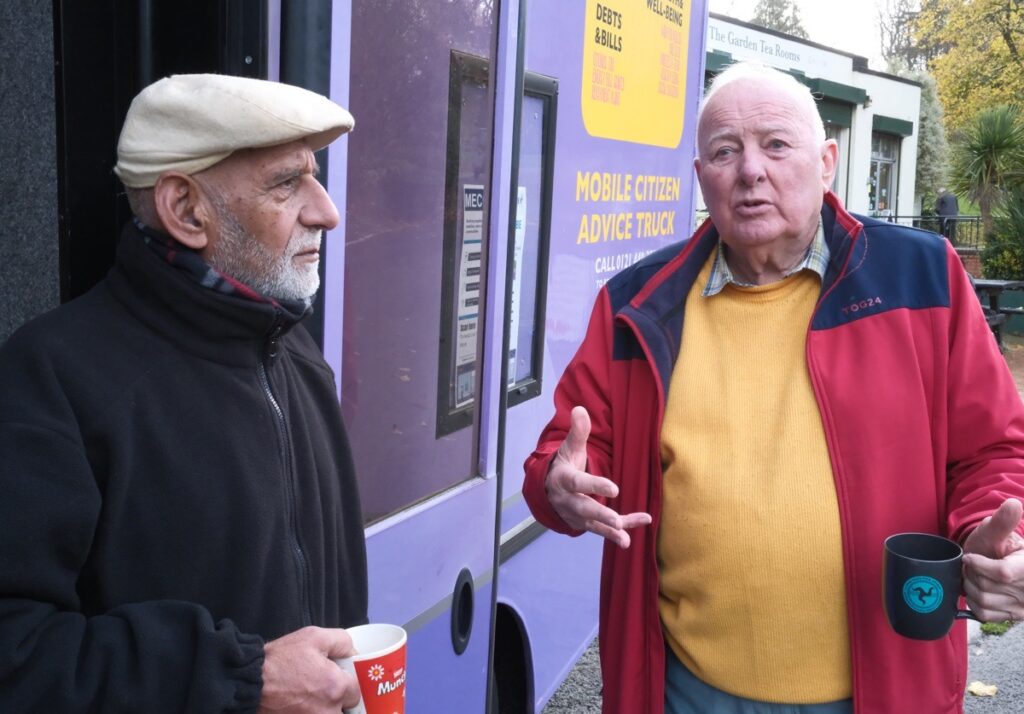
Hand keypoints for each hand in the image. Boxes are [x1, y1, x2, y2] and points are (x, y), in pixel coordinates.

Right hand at [258, 626, 360, 712]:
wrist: (248, 682)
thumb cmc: (280, 659)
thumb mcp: (314, 637)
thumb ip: (342, 642)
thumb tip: (354, 655)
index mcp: (335, 687)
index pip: (357, 691)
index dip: (348, 682)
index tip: (339, 676)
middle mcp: (328, 711)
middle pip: (346, 709)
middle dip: (340, 699)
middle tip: (324, 687)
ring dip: (327, 707)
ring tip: (312, 696)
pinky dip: (312, 711)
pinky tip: (302, 702)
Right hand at [545, 405, 650, 547]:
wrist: (547, 491)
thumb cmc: (563, 466)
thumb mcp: (569, 448)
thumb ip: (577, 432)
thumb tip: (580, 409)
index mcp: (564, 479)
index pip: (578, 483)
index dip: (595, 485)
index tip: (613, 488)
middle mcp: (568, 500)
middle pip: (584, 508)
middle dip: (600, 514)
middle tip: (615, 520)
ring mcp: (576, 514)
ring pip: (593, 523)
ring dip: (610, 530)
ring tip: (625, 538)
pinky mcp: (586, 523)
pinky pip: (603, 529)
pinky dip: (618, 532)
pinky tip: (636, 531)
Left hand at [962, 498, 1023, 621]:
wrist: (994, 562)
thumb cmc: (993, 544)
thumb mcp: (994, 531)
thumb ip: (1003, 521)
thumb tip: (1014, 504)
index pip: (1003, 573)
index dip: (980, 565)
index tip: (968, 557)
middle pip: (987, 585)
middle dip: (972, 573)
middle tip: (973, 565)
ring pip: (984, 600)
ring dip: (971, 586)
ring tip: (975, 576)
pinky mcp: (1014, 617)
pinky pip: (984, 613)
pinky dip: (974, 601)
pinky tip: (978, 590)